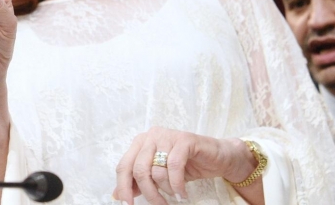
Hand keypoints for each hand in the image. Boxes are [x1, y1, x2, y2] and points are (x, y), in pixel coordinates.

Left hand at [114, 127, 258, 204]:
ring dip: (166, 189)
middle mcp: (151, 136)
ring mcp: (167, 136)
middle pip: (139, 169)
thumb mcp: (159, 175)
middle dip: (148, 192)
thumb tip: (117, 195)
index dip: (123, 186)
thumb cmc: (187, 165)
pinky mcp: (184, 139)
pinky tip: (182, 193)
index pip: (124, 166)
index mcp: (141, 142)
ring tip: (175, 195)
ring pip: (157, 170)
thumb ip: (139, 182)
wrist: (218, 158)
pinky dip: (177, 184)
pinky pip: (174, 166)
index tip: (128, 204)